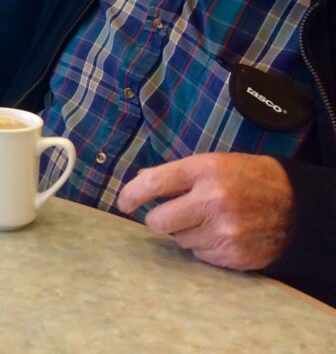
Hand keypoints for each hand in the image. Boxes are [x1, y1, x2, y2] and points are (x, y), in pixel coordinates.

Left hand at [116, 152, 293, 270]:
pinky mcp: (233, 254)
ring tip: (206, 219)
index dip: (131, 194)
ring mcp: (224, 230)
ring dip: (184, 232)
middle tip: (168, 213)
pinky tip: (220, 232)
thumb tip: (140, 181)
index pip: (154, 183)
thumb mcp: (212, 163)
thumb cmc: (246, 178)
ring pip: (178, 240)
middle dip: (158, 219)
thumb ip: (176, 173)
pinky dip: (203, 245)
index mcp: (205, 170)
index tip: (123, 202)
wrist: (294, 204)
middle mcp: (213, 200)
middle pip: (159, 221)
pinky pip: (199, 254)